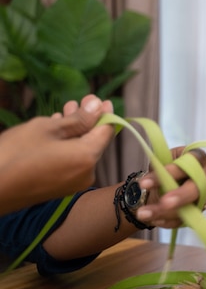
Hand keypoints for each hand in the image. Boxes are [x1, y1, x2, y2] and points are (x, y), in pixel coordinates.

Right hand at [0, 94, 113, 213]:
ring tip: (63, 112)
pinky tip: (55, 132)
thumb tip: (98, 106)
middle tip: (75, 102)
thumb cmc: (16, 153)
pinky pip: (72, 162)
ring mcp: (74, 184)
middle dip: (87, 121)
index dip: (105, 114)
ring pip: (81, 151)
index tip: (101, 99)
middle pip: (94, 141)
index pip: (106, 132)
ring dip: (75, 132)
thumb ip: (77, 119)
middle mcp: (88, 173)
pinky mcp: (61, 188)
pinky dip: (68, 146)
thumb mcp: (46, 129)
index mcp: (87, 157)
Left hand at [135, 147, 205, 227]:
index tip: (146, 182)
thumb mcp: (162, 159)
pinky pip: (185, 219)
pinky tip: (153, 219)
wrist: (167, 180)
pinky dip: (167, 221)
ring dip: (166, 213)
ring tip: (143, 214)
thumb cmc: (167, 165)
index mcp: (198, 158)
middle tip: (163, 203)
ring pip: (189, 207)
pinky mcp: (197, 210)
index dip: (172, 172)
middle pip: (197, 188)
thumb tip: (152, 178)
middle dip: (180, 197)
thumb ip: (160, 167)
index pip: (190, 163)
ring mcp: (204, 195)